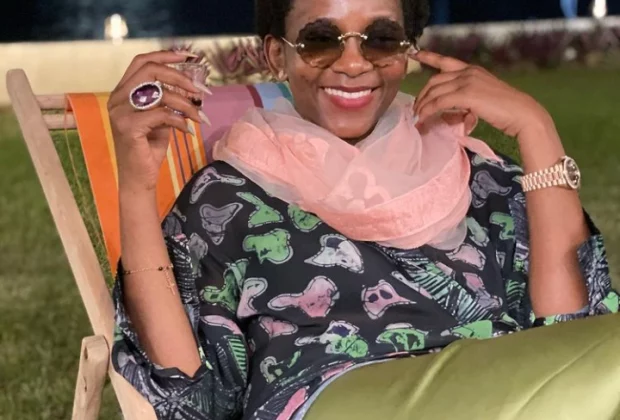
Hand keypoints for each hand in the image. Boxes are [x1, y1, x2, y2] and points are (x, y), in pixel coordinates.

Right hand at [108, 50, 209, 192]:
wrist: (139, 178)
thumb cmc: (149, 147)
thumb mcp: (161, 117)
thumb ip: (168, 98)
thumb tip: (192, 83)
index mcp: (122, 92)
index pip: (142, 62)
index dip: (166, 55)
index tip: (190, 57)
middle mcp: (116, 98)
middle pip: (151, 71)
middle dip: (180, 77)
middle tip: (200, 91)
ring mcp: (119, 112)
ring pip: (160, 94)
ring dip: (186, 104)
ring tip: (199, 117)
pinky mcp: (127, 127)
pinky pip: (161, 115)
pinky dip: (179, 121)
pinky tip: (187, 131)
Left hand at [411, 51, 553, 138]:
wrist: (522, 113)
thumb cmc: (506, 110)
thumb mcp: (483, 98)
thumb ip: (467, 99)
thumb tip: (452, 113)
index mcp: (472, 69)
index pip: (445, 61)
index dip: (428, 57)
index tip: (415, 54)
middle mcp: (468, 72)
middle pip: (434, 80)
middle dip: (422, 95)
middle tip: (416, 109)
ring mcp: (467, 81)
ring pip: (434, 92)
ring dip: (422, 106)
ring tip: (418, 118)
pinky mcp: (466, 94)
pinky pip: (439, 102)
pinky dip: (428, 111)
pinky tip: (423, 119)